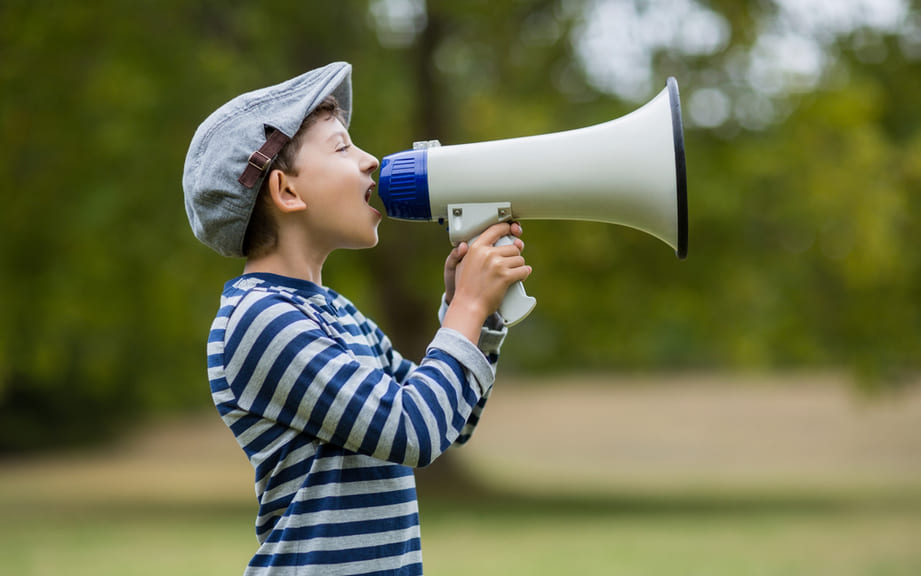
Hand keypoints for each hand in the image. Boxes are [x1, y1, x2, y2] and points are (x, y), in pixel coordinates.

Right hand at [442, 222, 530, 343]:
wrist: (468, 305)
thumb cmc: (466, 287)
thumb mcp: (462, 263)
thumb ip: (471, 250)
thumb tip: (491, 243)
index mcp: (476, 248)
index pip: (496, 229)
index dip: (507, 228)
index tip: (512, 230)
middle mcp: (487, 253)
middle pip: (513, 247)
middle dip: (513, 256)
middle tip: (508, 266)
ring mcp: (497, 265)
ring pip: (520, 259)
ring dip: (519, 266)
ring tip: (511, 273)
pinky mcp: (505, 276)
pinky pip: (524, 270)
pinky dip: (524, 274)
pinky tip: (520, 276)